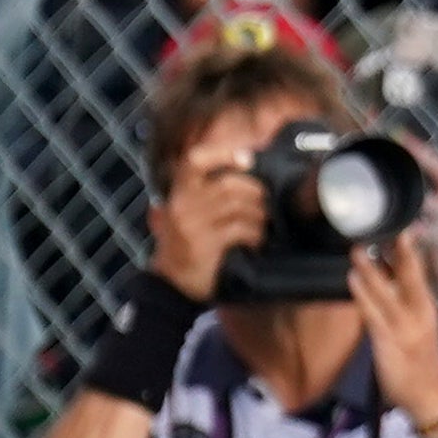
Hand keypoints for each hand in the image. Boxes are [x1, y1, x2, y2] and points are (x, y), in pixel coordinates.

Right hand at [148, 141, 268, 301]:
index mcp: (178, 193)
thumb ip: (207, 194)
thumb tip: (246, 168)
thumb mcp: (188, 214)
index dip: (222, 154)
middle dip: (256, 194)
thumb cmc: (188, 244)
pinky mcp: (204, 244)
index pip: (194, 161)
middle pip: (228, 185)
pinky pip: (240, 229)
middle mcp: (181, 205)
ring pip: (239, 206)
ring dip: (260, 217)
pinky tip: (256, 243)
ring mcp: (191, 224)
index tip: (246, 159)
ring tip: (263, 227)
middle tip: (265, 207)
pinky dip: (256, 235)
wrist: (171, 282)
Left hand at [353, 229, 437, 423]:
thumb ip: (403, 306)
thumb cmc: (422, 365)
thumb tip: (383, 281)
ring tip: (356, 249)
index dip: (410, 249)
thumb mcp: (419, 329)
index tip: (401, 227)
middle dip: (396, 250)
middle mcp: (420, 313)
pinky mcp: (389, 341)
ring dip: (370, 268)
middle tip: (381, 227)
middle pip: (408, 275)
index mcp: (427, 308)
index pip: (418, 272)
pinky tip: (353, 279)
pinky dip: (363, 294)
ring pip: (386, 291)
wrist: (431, 398)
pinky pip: (373, 313)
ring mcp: (405, 327)